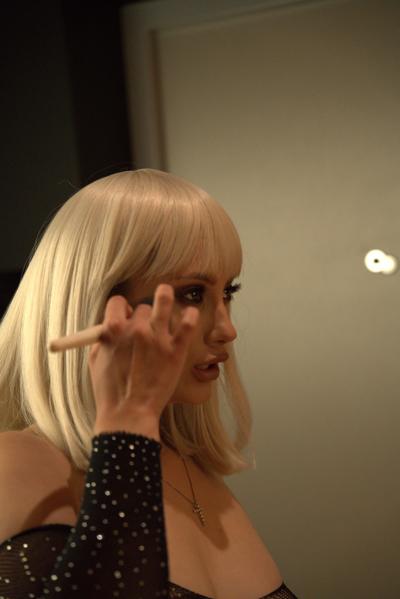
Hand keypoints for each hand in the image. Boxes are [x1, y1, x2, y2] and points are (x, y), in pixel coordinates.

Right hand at [89, 284, 198, 425]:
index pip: (118, 301)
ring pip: (164, 301)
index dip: (122, 308)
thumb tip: (111, 323)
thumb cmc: (110, 390)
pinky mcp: (176, 349)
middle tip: (147, 328)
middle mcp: (136, 329)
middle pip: (143, 307)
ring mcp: (158, 338)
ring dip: (165, 298)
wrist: (129, 413)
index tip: (126, 316)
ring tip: (167, 296)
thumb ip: (103, 338)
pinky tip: (190, 314)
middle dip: (144, 316)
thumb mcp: (96, 360)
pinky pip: (188, 321)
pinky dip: (190, 315)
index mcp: (113, 330)